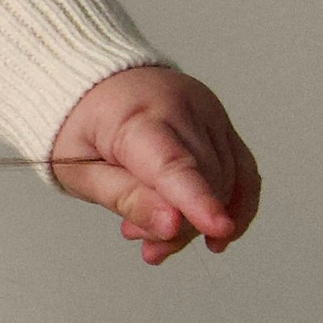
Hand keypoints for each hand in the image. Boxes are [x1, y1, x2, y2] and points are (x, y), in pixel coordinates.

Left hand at [49, 65, 259, 264]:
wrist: (89, 84)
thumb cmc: (80, 125)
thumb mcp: (80, 170)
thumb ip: (126, 198)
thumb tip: (171, 225)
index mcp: (136, 116)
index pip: (174, 163)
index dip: (199, 200)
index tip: (219, 229)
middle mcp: (181, 107)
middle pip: (202, 181)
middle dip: (178, 225)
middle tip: (139, 238)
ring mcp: (206, 112)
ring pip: (225, 181)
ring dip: (195, 221)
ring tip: (152, 233)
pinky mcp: (220, 122)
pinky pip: (242, 170)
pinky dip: (232, 205)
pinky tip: (212, 234)